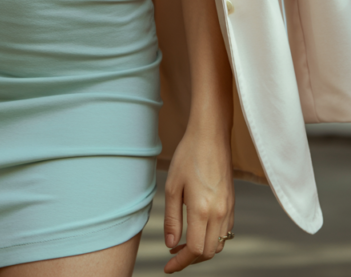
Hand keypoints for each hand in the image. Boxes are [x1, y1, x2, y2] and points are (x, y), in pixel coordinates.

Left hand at [163, 127, 233, 272]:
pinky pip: (225, 232)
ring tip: (183, 243)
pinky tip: (198, 230)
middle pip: (207, 252)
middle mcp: (219, 213)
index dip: (180, 263)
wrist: (211, 136)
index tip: (168, 267)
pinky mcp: (232, 204)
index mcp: (202, 210)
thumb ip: (171, 218)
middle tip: (173, 254)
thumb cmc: (188, 156)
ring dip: (201, 250)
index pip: (194, 249)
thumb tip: (170, 244)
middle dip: (190, 259)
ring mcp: (228, 209)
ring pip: (218, 244)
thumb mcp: (172, 187)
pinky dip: (211, 238)